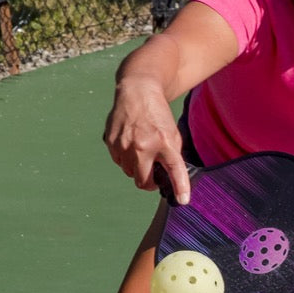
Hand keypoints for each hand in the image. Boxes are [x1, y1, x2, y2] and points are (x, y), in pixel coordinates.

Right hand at [102, 76, 191, 203]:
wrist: (137, 92)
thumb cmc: (157, 115)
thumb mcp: (173, 135)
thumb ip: (172, 157)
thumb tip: (171, 181)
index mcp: (163, 143)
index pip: (174, 170)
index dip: (180, 187)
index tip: (182, 200)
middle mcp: (142, 146)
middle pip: (142, 182)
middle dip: (149, 181)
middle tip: (154, 173)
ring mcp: (123, 144)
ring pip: (129, 172)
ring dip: (136, 168)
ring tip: (142, 151)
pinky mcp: (110, 141)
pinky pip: (118, 161)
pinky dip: (125, 158)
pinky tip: (130, 143)